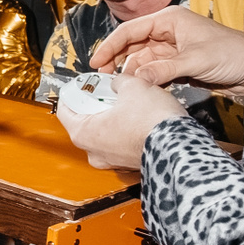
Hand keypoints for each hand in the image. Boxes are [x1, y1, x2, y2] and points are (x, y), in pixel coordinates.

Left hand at [55, 72, 187, 170]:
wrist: (179, 146)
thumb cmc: (152, 122)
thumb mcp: (133, 86)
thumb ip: (119, 81)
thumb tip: (119, 81)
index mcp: (82, 134)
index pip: (64, 110)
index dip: (73, 92)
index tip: (80, 84)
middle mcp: (93, 152)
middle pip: (84, 121)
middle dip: (95, 104)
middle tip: (106, 90)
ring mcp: (112, 160)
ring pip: (103, 133)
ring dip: (112, 117)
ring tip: (125, 101)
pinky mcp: (129, 163)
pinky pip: (120, 142)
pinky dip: (125, 130)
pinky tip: (137, 116)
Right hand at [89, 5, 243, 99]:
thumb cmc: (233, 54)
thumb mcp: (195, 61)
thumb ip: (162, 70)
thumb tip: (134, 80)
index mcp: (170, 19)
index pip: (131, 30)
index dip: (111, 45)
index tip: (96, 62)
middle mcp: (169, 32)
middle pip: (133, 45)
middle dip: (118, 60)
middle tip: (104, 78)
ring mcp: (174, 50)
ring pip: (143, 61)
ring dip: (132, 73)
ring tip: (120, 88)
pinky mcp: (180, 66)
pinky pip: (155, 73)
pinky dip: (146, 81)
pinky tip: (140, 91)